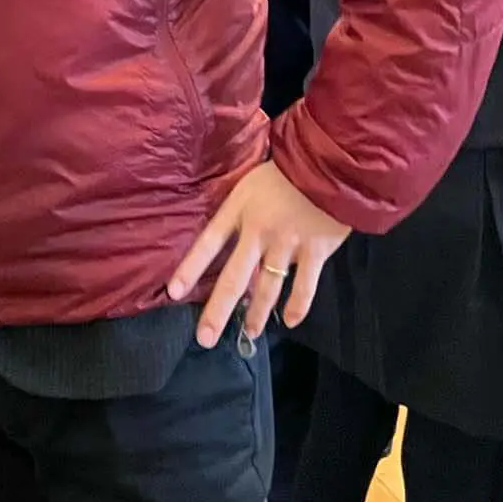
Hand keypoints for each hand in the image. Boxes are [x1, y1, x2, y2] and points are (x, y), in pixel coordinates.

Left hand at [167, 161, 350, 347]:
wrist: (329, 163)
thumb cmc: (286, 172)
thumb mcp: (250, 184)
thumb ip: (240, 215)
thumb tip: (233, 250)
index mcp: (239, 210)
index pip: (207, 243)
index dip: (190, 268)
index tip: (173, 292)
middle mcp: (259, 231)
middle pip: (233, 278)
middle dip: (218, 312)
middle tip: (205, 338)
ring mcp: (287, 243)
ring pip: (267, 288)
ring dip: (257, 315)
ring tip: (249, 334)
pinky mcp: (315, 251)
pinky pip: (304, 286)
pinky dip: (297, 306)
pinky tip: (290, 321)